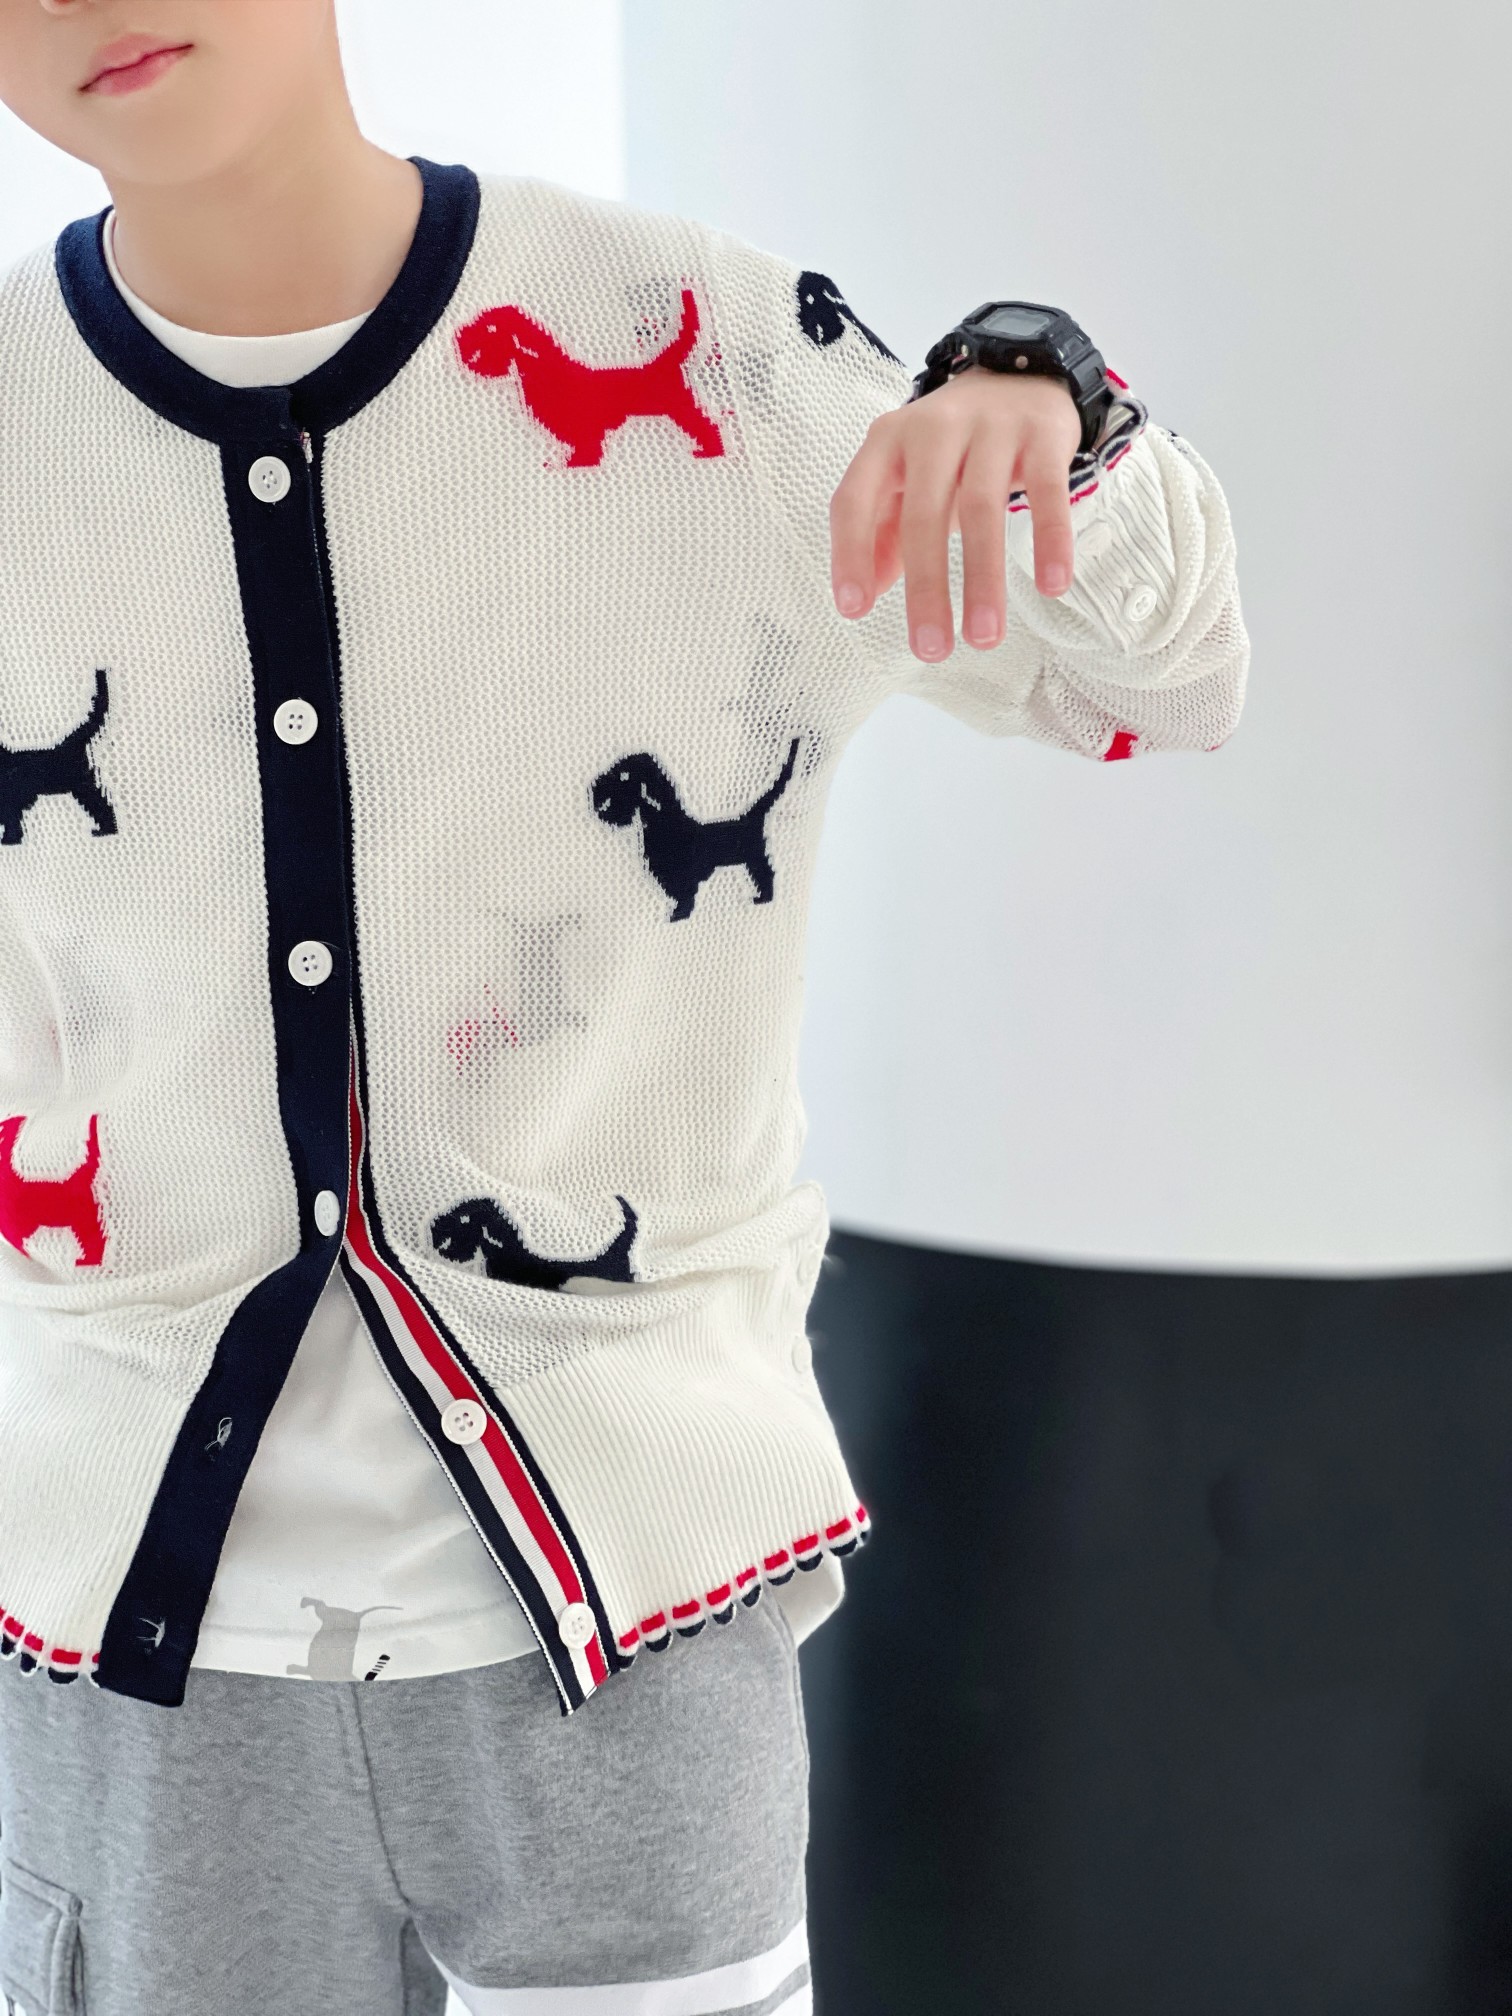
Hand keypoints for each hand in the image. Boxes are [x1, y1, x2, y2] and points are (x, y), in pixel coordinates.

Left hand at [829, 365, 1082, 660]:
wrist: (1020, 371)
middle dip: (926, 589)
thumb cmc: (954, 445)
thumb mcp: (907, 477)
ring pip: (983, 509)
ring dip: (983, 580)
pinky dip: (1050, 539)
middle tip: (932, 649)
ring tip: (984, 637)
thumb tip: (862, 593)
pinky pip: (1047, 492)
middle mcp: (933, 429)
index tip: (855, 609)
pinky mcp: (1041, 433)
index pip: (854, 499)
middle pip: (924, 515)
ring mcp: (989, 428)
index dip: (850, 554)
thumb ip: (882, 531)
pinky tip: (1053, 585)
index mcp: (887, 442)